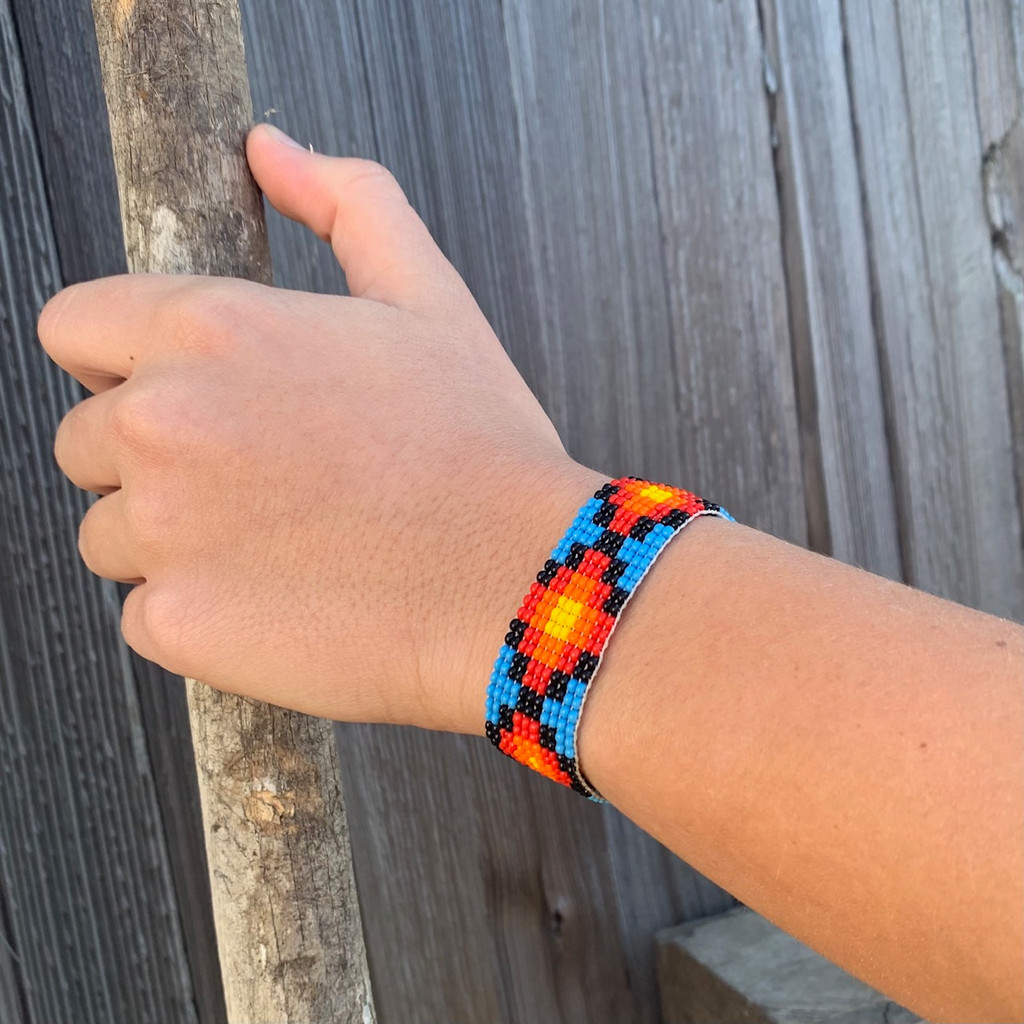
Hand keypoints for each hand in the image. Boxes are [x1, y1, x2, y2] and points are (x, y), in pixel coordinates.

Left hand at [38, 123, 604, 734]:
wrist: (519, 578)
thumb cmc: (478, 445)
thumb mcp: (427, 298)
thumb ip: (345, 202)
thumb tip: (272, 150)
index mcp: (209, 328)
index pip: (74, 329)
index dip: (122, 363)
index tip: (181, 396)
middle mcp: (163, 422)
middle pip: (87, 441)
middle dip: (154, 460)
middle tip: (260, 482)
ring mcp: (161, 531)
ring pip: (110, 535)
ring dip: (172, 542)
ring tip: (280, 545)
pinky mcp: (177, 623)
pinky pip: (145, 615)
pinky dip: (201, 614)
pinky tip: (283, 599)